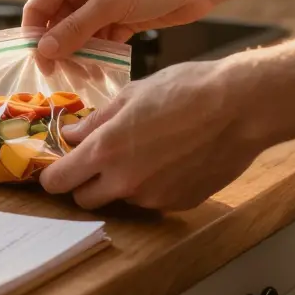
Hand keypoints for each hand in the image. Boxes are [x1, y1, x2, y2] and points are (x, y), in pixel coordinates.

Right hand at [23, 0, 221, 59]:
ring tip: (85, 76)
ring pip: (80, 35)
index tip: (42, 64)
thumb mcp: (110, 4)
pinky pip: (101, 39)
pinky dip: (99, 55)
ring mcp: (102, 3)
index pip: (39, 7)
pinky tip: (101, 70)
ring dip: (81, 55)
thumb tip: (44, 50)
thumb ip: (75, 29)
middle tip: (65, 77)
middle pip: (58, 24)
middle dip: (61, 50)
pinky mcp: (121, 17)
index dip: (36, 36)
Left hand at [39, 59, 262, 210]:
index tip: (57, 165)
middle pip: (84, 199)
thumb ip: (97, 120)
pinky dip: (152, 185)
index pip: (58, 182)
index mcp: (105, 151)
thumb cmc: (186, 90)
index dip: (53, 175)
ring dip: (120, 183)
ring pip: (120, 199)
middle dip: (83, 182)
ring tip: (144, 150)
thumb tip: (72, 134)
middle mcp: (125, 182)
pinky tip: (170, 159)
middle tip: (96, 159)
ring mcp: (153, 197)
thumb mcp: (132, 94)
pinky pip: (152, 200)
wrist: (241, 108)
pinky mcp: (179, 203)